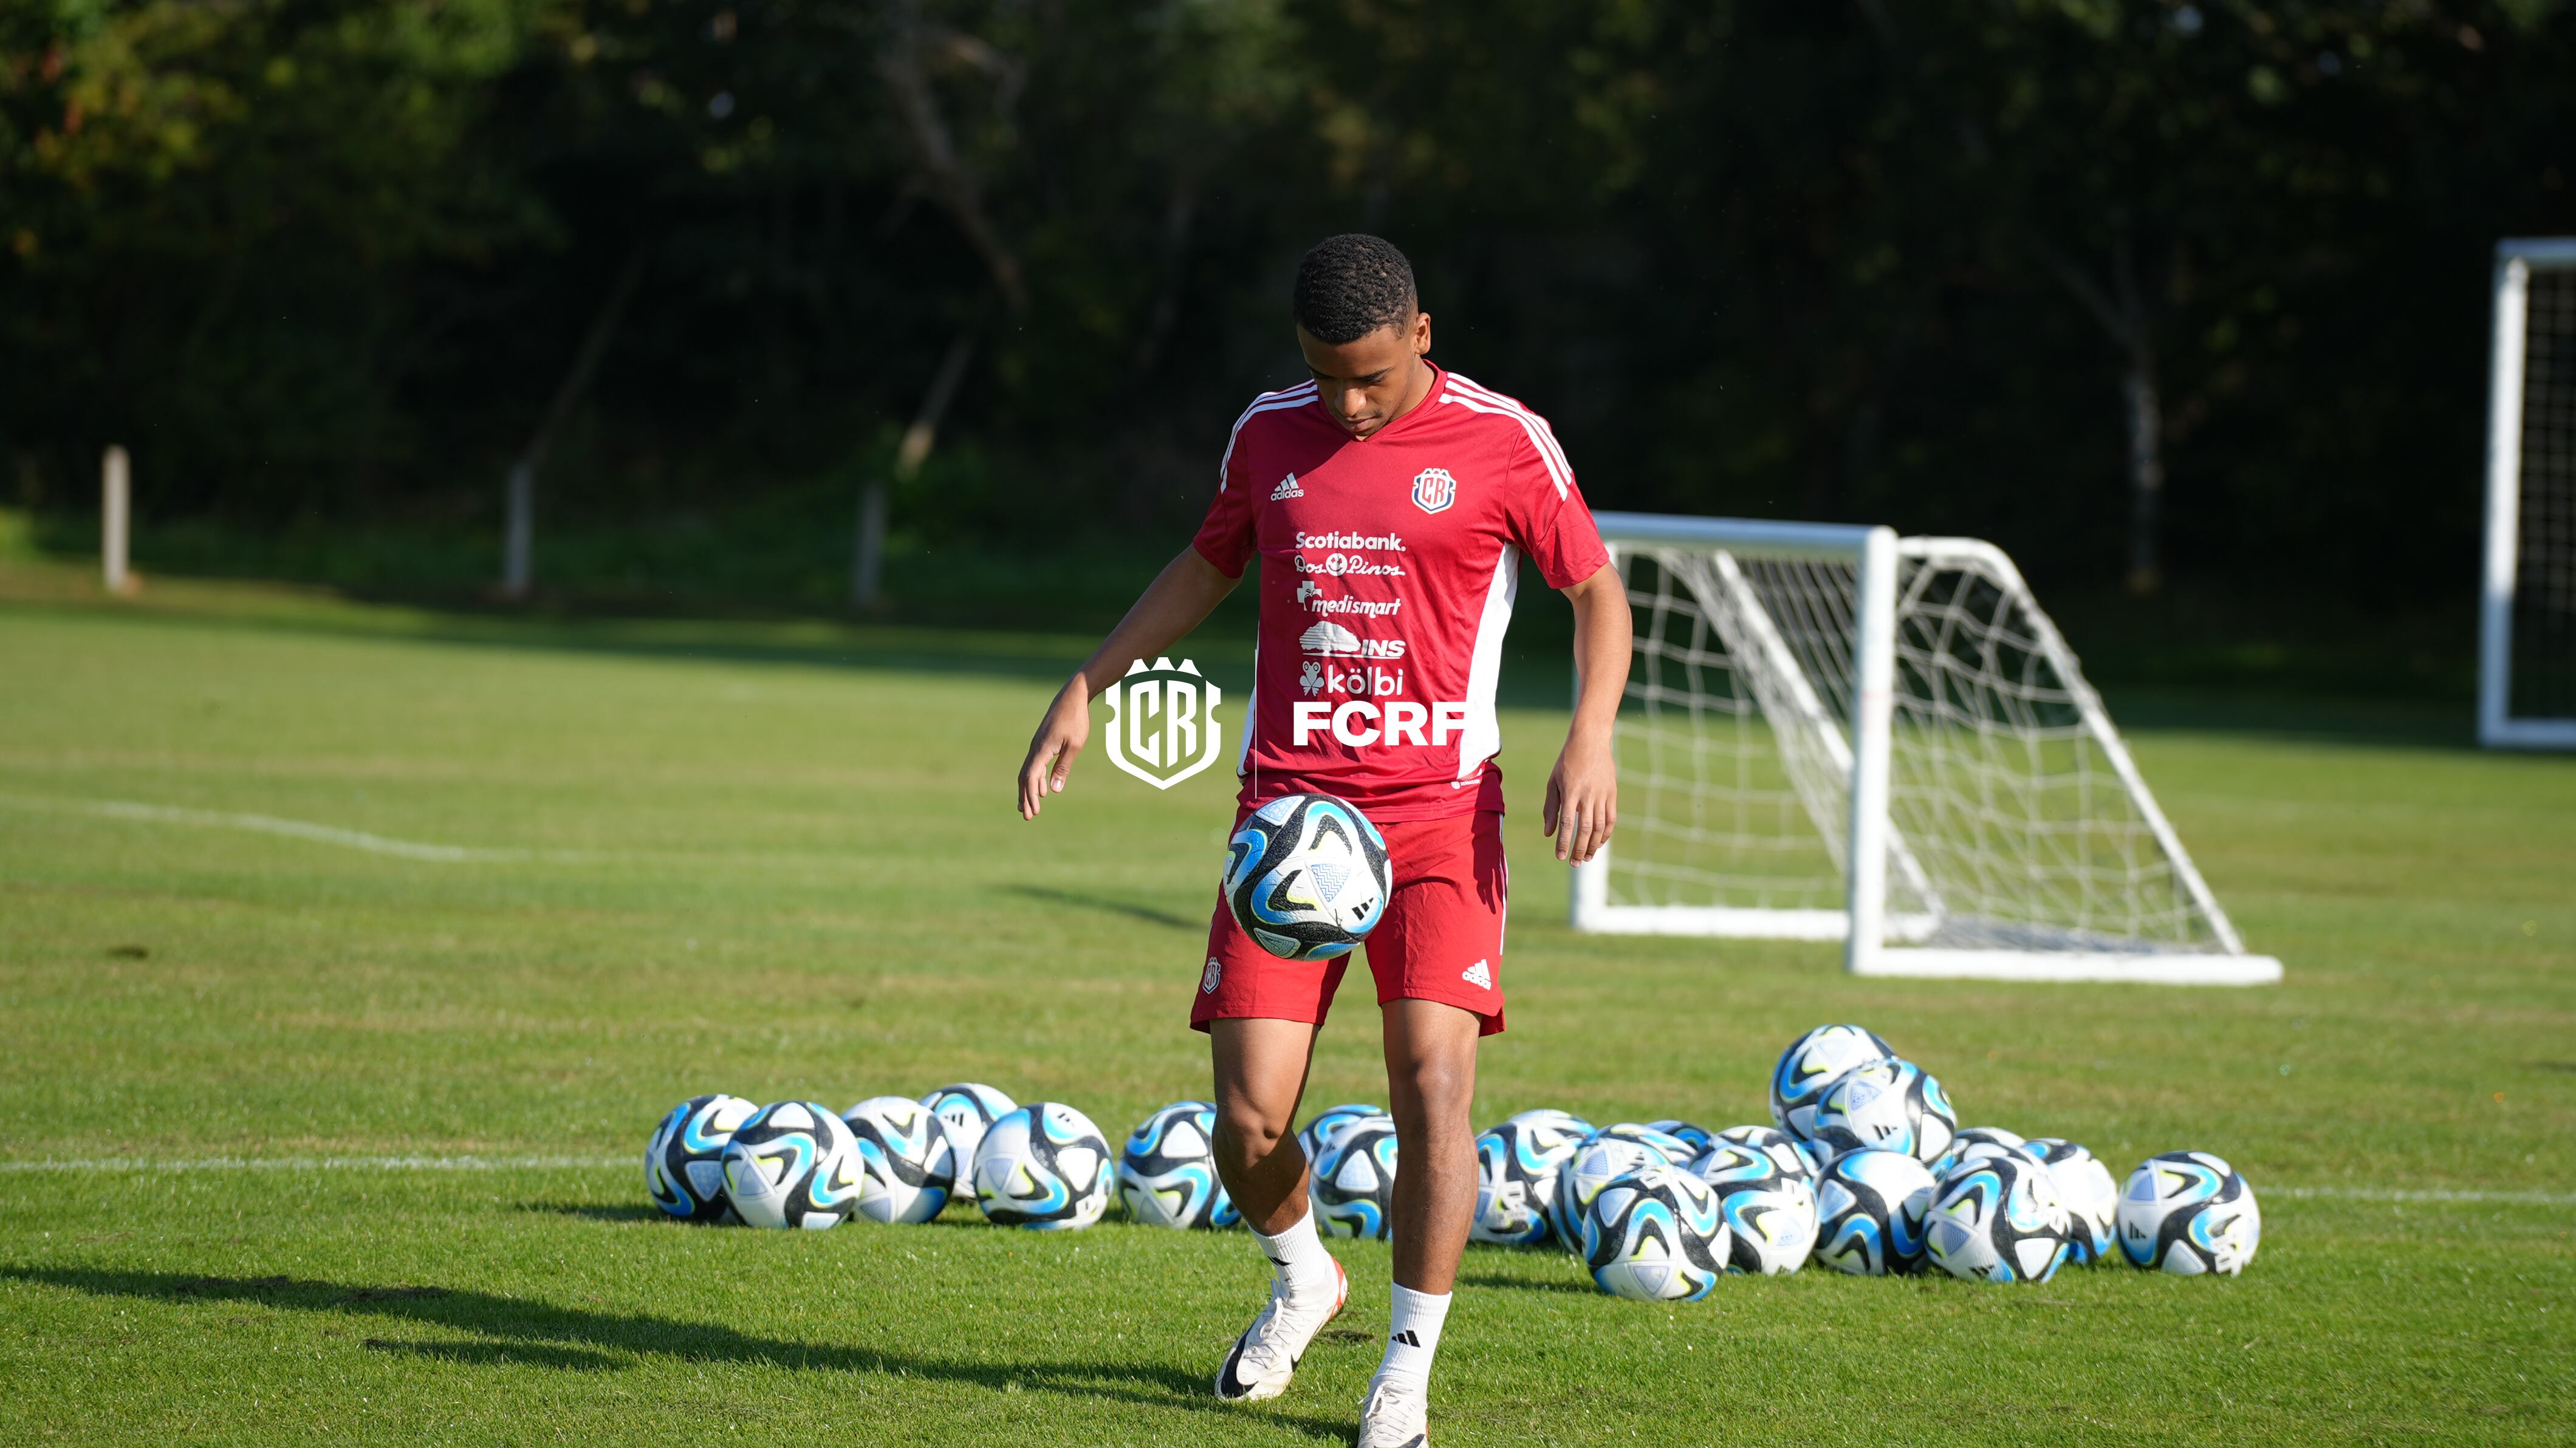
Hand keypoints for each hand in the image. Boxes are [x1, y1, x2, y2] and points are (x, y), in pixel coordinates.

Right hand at [1017, 674, 1091, 818]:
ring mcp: (1037, 744)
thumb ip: (1063, 768)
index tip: (1034, 812)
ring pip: (1028, 771)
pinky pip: (1034, 764)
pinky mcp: (1042, 742)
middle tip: (1027, 816)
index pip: (1032, 778)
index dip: (1031, 796)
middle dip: (1025, 797)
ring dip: (1028, 789)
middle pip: (1025, 777)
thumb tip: (1054, 791)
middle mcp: (1035, 748)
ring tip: (1029, 805)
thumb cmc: (1076, 720)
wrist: (1072, 696)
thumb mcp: (1074, 746)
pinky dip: (1035, 778)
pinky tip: (1043, 786)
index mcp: (1042, 750)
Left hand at [1542, 726, 1616, 863]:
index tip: (1559, 856)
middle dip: (1579, 849)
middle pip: (1585, 829)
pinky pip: (1611, 819)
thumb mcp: (1553, 782)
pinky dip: (1606, 834)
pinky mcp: (1613, 793)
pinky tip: (1599, 843)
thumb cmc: (1567, 762)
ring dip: (1593, 845)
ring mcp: (1602, 794)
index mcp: (1570, 792)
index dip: (1563, 842)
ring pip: (1600, 827)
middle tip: (1574, 863)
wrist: (1591, 741)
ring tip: (1586, 857)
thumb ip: (1551, 808)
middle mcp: (1588, 795)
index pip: (1566, 824)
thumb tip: (1549, 834)